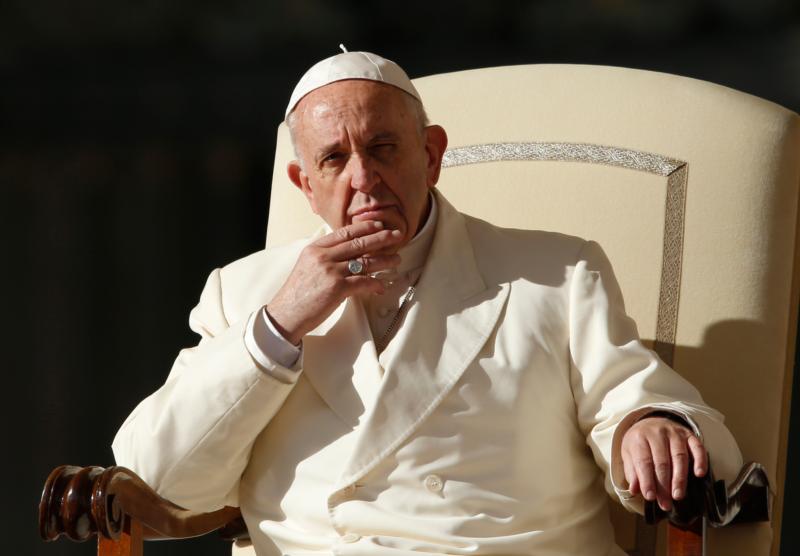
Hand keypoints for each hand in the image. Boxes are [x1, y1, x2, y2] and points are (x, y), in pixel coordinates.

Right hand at [266, 221, 402, 344]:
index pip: (344, 232)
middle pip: (358, 243)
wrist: (286, 314)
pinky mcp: (337, 288)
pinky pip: (363, 282)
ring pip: (365, 262)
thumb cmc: (297, 294)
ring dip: (384, 261)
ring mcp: (331, 271)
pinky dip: (375, 284)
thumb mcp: (307, 266)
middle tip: (396, 235)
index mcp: (315, 248)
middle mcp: (323, 256)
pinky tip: (382, 285)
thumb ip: (325, 256)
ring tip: (396, 259)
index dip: (364, 227)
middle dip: (381, 238)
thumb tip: (347, 253)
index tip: (378, 225)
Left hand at [620, 416, 706, 510]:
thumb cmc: (640, 443)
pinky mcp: (688, 434)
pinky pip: (697, 446)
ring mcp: (674, 432)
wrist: (650, 422)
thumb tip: (634, 490)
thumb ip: (633, 472)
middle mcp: (657, 433)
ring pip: (679, 456)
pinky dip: (700, 460)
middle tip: (666, 503)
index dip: (647, 481)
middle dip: (664, 485)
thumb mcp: (629, 454)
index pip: (644, 462)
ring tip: (678, 495)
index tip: (650, 497)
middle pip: (662, 462)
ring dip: (680, 478)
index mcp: (639, 438)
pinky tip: (699, 474)